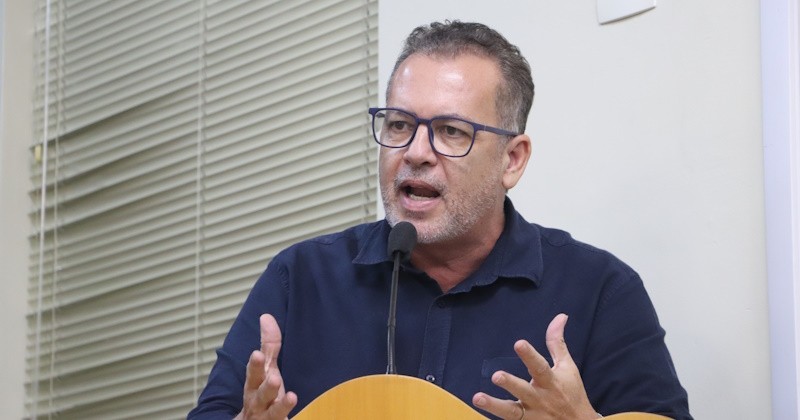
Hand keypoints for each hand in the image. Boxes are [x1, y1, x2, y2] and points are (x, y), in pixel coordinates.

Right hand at [235, 314, 297, 419]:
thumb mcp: (266, 370)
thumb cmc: (261, 395)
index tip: (256, 354)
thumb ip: (268, 346)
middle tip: (274, 379)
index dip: (255, 365)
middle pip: (260, 395)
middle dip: (266, 387)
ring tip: (291, 397)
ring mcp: (267, 418)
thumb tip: (266, 317)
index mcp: (254, 386)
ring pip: (272, 414)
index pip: (253, 373)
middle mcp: (258, 403)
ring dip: (280, 407)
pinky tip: (294, 419)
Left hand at [472, 314, 598, 419]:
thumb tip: (560, 316)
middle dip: (510, 384)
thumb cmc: (572, 392)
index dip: (529, 355)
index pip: (540, 367)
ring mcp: (532, 415)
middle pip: (523, 391)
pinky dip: (496, 419)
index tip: (519, 343)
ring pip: (511, 412)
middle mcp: (540, 398)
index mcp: (550, 381)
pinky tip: (481, 413)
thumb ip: (557, 343)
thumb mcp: (567, 367)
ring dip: (494, 405)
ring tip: (478, 398)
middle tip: (496, 375)